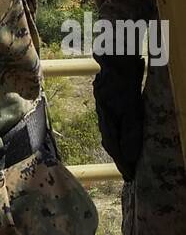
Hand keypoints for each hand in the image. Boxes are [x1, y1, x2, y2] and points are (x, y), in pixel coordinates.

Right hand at [93, 58, 144, 181]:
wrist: (116, 57)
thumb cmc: (124, 82)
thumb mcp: (132, 109)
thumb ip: (130, 132)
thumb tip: (129, 156)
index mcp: (106, 120)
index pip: (114, 147)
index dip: (122, 163)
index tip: (130, 177)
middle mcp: (102, 115)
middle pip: (110, 141)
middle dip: (118, 157)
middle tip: (128, 170)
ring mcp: (104, 106)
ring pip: (110, 131)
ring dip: (118, 144)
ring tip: (126, 155)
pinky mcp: (108, 99)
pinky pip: (112, 121)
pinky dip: (118, 131)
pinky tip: (122, 130)